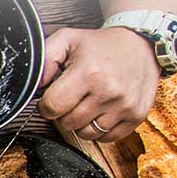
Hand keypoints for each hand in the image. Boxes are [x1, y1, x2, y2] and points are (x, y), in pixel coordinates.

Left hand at [39, 26, 159, 141]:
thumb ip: (45, 59)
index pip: (53, 107)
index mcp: (90, 73)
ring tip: (87, 104)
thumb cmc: (102, 44)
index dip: (46, 105)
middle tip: (72, 98)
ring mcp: (125, 106)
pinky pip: (107, 138)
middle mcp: (109, 92)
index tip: (53, 97)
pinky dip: (100, 129)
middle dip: (64, 113)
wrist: (142, 44)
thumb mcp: (68, 39)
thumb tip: (35, 84)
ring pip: (86, 133)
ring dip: (81, 123)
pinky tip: (101, 112)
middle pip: (68, 123)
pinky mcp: (136, 116)